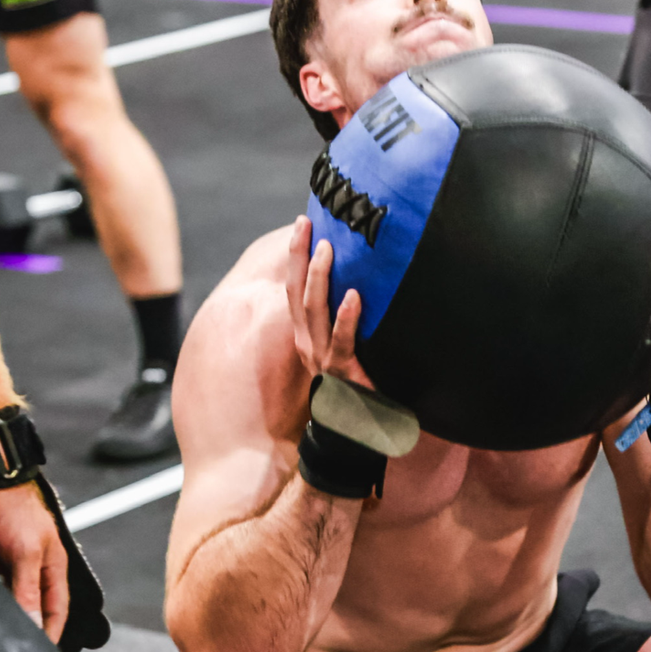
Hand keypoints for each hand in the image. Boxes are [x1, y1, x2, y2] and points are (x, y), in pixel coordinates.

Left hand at [0, 483, 68, 642]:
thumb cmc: (16, 509)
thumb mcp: (27, 552)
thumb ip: (29, 590)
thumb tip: (33, 625)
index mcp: (53, 570)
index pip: (57, 612)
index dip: (50, 634)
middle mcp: (34, 572)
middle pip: (33, 610)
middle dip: (25, 629)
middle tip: (11, 651)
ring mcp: (11, 568)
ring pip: (10, 602)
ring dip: (2, 615)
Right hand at [286, 216, 374, 387]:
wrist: (356, 427)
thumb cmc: (354, 381)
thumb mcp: (341, 346)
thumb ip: (340, 318)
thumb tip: (356, 278)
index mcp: (306, 335)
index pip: (294, 288)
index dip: (296, 256)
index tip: (301, 224)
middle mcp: (308, 343)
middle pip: (296, 292)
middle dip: (299, 256)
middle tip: (305, 224)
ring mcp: (322, 357)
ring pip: (313, 311)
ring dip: (320, 278)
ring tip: (329, 250)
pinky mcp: (342, 372)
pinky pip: (343, 341)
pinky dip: (347, 317)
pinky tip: (355, 296)